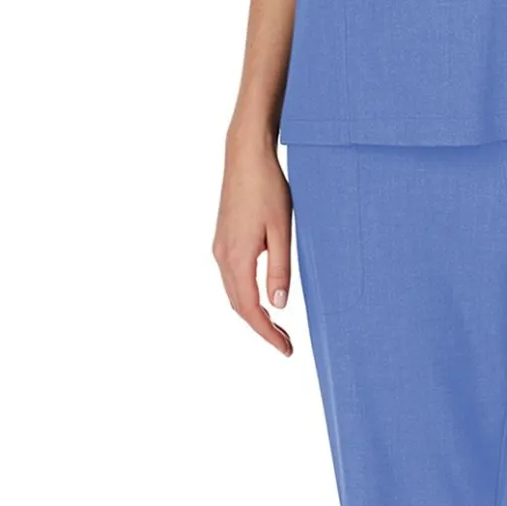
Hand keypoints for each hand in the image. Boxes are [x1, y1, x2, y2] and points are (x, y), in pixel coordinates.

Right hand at [214, 139, 294, 354]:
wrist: (245, 156)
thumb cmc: (268, 188)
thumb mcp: (282, 230)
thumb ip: (279, 269)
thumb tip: (278, 306)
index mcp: (237, 257)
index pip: (250, 309)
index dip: (267, 333)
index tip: (286, 349)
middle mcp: (222, 256)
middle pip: (238, 305)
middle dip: (261, 328)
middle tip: (285, 343)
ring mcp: (220, 247)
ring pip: (234, 292)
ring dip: (253, 313)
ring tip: (277, 326)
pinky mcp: (223, 239)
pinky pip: (232, 277)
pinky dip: (246, 295)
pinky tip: (262, 296)